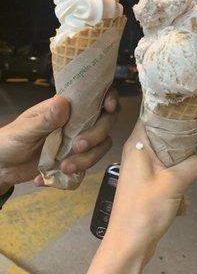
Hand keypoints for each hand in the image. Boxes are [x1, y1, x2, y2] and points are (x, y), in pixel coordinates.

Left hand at [0, 87, 118, 193]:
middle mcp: (77, 122)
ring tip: (63, 168)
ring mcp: (78, 142)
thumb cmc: (10, 140)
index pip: (96, 96)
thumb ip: (46, 119)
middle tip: (77, 146)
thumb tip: (63, 101)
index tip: (109, 108)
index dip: (109, 98)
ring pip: (101, 146)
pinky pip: (87, 167)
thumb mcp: (25, 130)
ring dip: (87, 159)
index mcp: (66, 108)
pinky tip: (48, 177)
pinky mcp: (76, 161)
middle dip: (96, 135)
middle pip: (105, 123)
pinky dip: (73, 175)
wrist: (2, 167)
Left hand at [85, 120, 196, 273]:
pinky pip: (164, 174)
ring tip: (187, 177)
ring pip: (165, 156)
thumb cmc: (145, 209)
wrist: (129, 244)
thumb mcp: (174, 183)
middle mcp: (136, 153)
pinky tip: (180, 199)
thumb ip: (192, 164)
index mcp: (136, 145)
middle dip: (179, 142)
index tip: (186, 110)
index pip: (149, 116)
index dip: (167, 111)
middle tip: (195, 144)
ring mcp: (140, 169)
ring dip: (179, 167)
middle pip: (160, 136)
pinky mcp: (145, 184)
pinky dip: (175, 182)